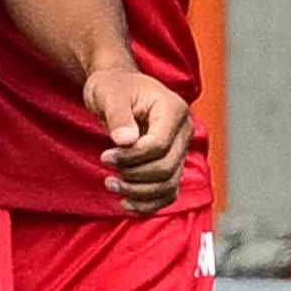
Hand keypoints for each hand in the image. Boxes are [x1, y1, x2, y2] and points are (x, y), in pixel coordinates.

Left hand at [83, 64, 194, 216]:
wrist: (117, 88)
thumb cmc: (113, 86)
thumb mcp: (109, 95)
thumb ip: (118, 117)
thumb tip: (125, 141)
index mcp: (173, 109)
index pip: (159, 145)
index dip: (132, 157)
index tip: (106, 156)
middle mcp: (184, 130)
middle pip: (166, 168)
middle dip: (133, 175)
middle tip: (107, 168)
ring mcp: (180, 149)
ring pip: (168, 185)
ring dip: (138, 193)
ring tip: (111, 185)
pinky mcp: (172, 164)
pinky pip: (168, 192)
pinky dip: (149, 203)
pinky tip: (126, 202)